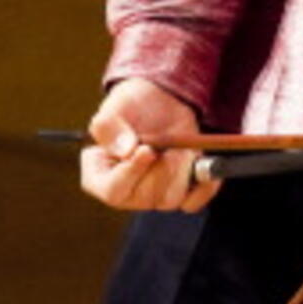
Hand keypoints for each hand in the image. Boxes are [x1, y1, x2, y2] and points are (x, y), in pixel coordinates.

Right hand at [80, 77, 215, 213]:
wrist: (163, 101)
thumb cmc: (133, 105)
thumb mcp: (116, 105)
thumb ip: (110, 126)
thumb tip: (125, 151)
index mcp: (99, 176)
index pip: (113, 191)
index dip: (131, 173)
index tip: (147, 150)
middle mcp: (125, 192)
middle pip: (145, 198)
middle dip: (162, 168)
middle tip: (169, 144)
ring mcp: (152, 197)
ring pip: (170, 200)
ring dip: (182, 171)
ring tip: (182, 148)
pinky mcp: (179, 193)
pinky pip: (194, 202)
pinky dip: (203, 185)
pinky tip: (200, 161)